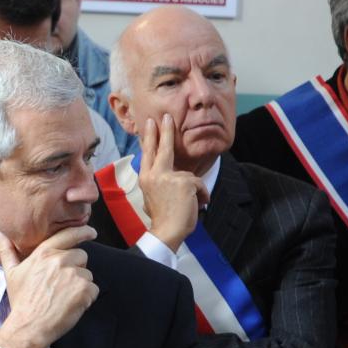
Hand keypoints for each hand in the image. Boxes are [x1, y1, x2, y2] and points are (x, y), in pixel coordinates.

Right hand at [0, 226, 98, 347]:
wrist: (29, 326)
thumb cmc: (21, 300)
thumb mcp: (11, 272)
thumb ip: (6, 249)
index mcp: (44, 253)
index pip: (68, 235)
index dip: (83, 231)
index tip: (91, 232)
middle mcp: (60, 260)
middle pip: (81, 256)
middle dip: (76, 267)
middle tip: (62, 284)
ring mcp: (74, 275)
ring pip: (87, 274)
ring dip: (81, 284)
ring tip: (64, 296)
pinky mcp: (84, 290)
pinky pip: (93, 289)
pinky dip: (87, 298)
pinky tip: (72, 304)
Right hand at [138, 115, 208, 250]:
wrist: (167, 231)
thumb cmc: (162, 217)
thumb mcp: (152, 196)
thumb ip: (158, 182)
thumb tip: (166, 176)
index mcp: (145, 178)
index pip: (148, 153)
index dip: (150, 137)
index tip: (150, 123)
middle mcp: (154, 175)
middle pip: (162, 148)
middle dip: (164, 130)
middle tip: (166, 116)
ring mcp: (168, 177)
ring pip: (189, 175)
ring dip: (194, 191)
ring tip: (190, 204)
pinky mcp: (184, 183)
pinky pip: (199, 185)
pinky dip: (201, 196)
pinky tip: (196, 205)